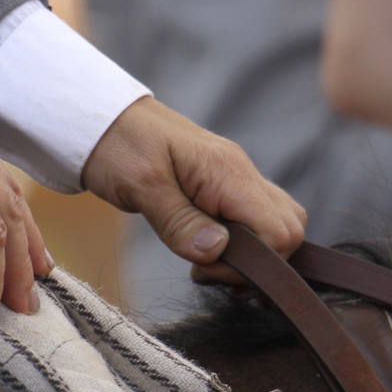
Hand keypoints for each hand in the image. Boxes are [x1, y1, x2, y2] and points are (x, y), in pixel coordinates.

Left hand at [82, 97, 306, 283]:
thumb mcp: (140, 186)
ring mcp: (236, 179)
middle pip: (289, 230)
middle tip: (206, 272)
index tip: (206, 270)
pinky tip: (207, 251)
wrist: (102, 118)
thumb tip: (217, 252)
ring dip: (251, 257)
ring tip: (205, 266)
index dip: (253, 266)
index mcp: (227, 172)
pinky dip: (241, 244)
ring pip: (277, 225)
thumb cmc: (117, 146)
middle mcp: (241, 174)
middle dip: (257, 265)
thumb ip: (179, 222)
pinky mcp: (223, 187)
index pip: (278, 232)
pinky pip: (254, 219)